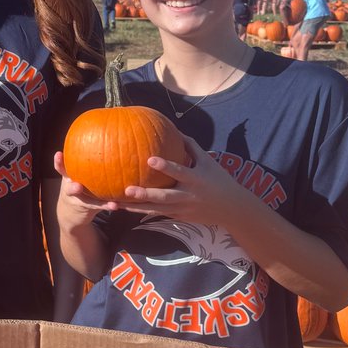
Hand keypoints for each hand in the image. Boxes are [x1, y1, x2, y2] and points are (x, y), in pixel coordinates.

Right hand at [53, 151, 120, 223]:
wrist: (73, 210)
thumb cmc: (79, 181)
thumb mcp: (77, 170)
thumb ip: (84, 156)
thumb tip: (106, 129)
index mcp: (68, 177)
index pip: (61, 168)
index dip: (58, 162)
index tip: (58, 155)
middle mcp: (71, 188)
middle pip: (69, 188)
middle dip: (72, 187)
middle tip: (77, 186)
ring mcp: (79, 201)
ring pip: (86, 202)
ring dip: (96, 202)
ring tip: (110, 203)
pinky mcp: (88, 209)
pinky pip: (99, 206)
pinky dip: (107, 205)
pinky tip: (116, 205)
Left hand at [116, 135, 241, 224]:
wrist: (232, 209)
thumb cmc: (219, 180)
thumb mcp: (209, 162)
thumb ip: (191, 146)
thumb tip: (175, 130)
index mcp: (196, 179)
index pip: (179, 172)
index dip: (165, 166)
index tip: (149, 159)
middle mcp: (187, 196)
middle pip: (164, 197)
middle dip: (145, 194)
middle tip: (127, 189)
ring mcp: (181, 209)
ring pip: (155, 210)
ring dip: (135, 208)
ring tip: (115, 204)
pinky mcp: (178, 217)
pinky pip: (157, 214)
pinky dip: (141, 211)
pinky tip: (123, 209)